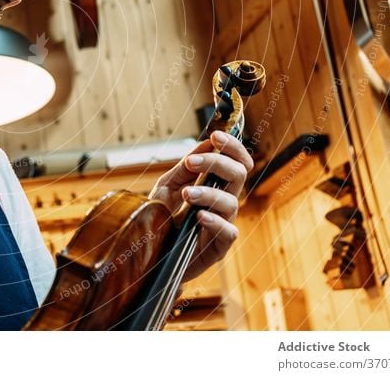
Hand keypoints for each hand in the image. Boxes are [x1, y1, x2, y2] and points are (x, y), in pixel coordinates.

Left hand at [148, 130, 252, 281]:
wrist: (150, 254)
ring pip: (232, 202)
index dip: (232, 146)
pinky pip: (228, 232)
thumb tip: (205, 142)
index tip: (215, 135)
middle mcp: (223, 202)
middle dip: (218, 163)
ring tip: (187, 194)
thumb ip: (185, 168)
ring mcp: (223, 224)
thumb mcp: (167, 187)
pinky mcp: (219, 247)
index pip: (236, 161)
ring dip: (208, 193)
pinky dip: (215, 222)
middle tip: (193, 161)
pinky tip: (199, 216)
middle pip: (239, 175)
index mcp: (216, 185)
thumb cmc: (162, 218)